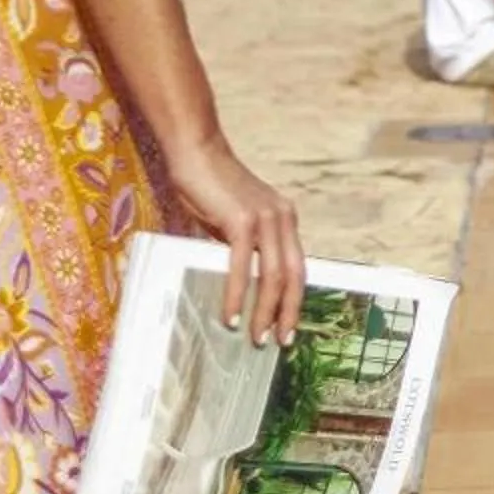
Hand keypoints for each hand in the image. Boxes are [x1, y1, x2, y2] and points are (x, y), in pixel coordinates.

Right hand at [168, 142, 306, 345]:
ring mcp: (264, 218)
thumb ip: (244, 245)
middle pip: (293, 275)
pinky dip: (239, 294)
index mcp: (284, 218)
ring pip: (272, 275)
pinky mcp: (241, 220)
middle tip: (279, 342)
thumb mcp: (235, 220)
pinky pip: (243, 266)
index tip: (287, 327)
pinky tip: (232, 315)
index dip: (295, 299)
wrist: (196, 152)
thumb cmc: (210, 187)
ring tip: (255, 337)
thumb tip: (242, 280)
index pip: (297, 266)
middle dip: (287, 312)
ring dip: (264, 311)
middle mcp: (282, 218)